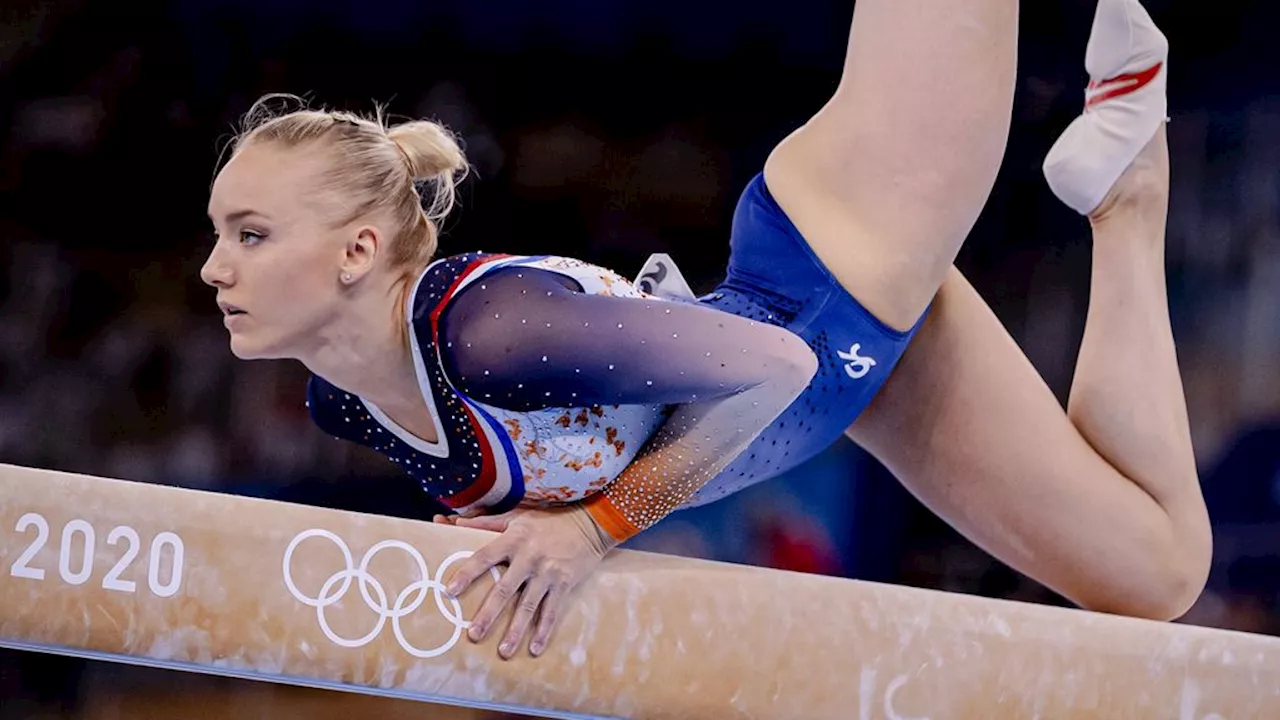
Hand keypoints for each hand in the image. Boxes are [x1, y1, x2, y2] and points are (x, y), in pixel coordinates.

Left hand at [436, 504, 613, 658]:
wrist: (590, 523)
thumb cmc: (548, 520)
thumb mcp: (517, 517)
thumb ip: (484, 523)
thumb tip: (451, 523)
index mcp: (513, 540)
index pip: (484, 557)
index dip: (467, 574)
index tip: (450, 591)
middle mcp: (529, 558)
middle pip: (504, 590)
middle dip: (488, 614)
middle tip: (473, 634)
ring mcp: (547, 573)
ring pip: (528, 606)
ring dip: (515, 631)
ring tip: (503, 651)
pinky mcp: (564, 584)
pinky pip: (551, 611)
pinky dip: (543, 631)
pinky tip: (534, 648)